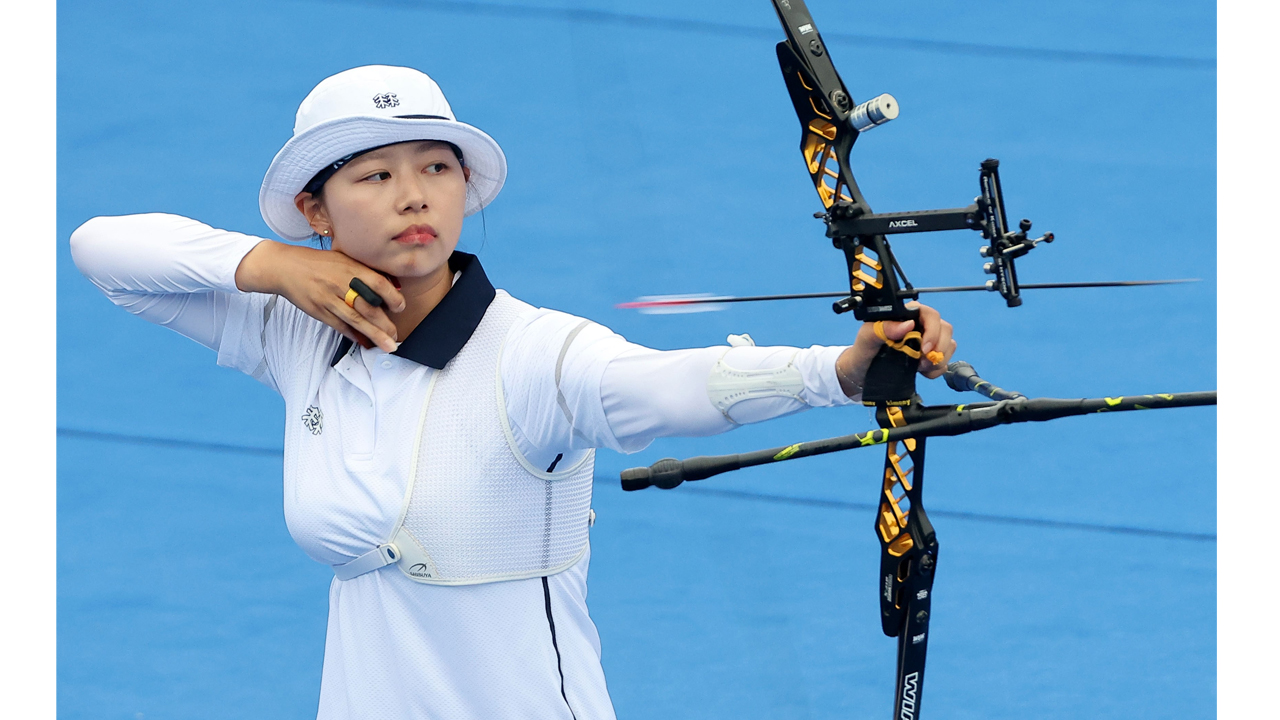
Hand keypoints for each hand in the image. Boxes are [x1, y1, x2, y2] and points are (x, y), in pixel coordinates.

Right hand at [234, 241, 406, 351]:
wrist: (285, 267)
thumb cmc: (319, 263)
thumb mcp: (343, 258)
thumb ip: (364, 271)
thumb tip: (391, 287)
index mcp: (350, 267)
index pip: (378, 283)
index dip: (392, 297)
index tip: (400, 307)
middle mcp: (340, 283)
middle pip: (368, 306)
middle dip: (385, 324)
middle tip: (397, 335)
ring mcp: (328, 299)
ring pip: (356, 320)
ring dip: (374, 334)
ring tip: (388, 345)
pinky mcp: (319, 311)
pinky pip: (340, 326)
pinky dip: (354, 336)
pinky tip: (365, 342)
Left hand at [835, 302, 957, 396]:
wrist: (861, 374)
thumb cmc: (862, 352)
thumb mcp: (866, 338)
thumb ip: (883, 328)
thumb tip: (907, 325)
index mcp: (906, 315)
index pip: (931, 314)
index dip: (933, 330)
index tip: (924, 348)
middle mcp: (919, 326)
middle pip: (945, 329)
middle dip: (938, 348)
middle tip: (921, 362)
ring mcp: (926, 341)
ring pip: (948, 344)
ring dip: (938, 360)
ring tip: (919, 367)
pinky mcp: (929, 357)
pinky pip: (945, 360)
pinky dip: (937, 369)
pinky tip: (922, 372)